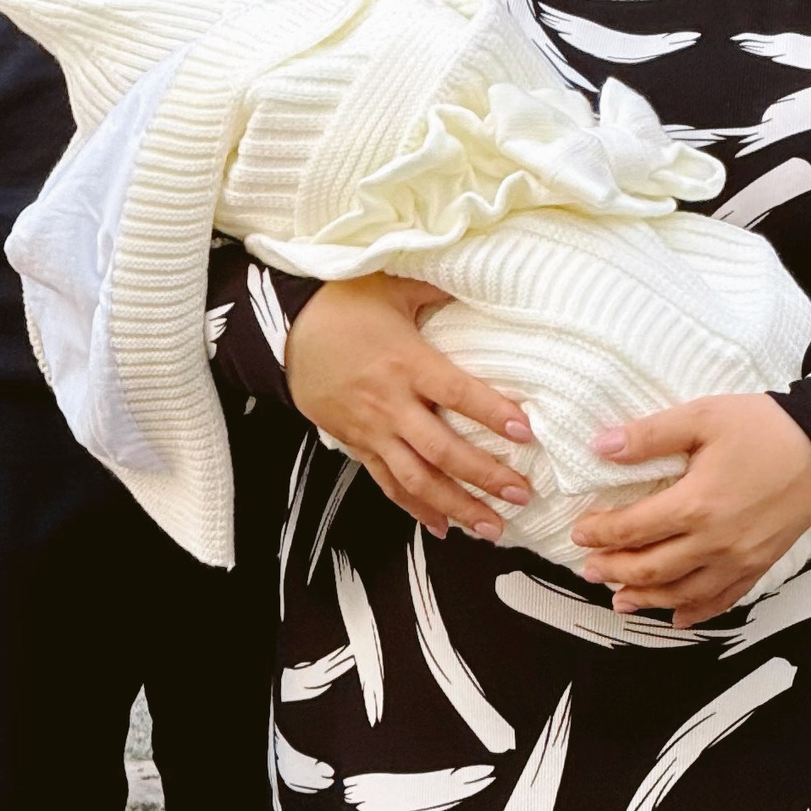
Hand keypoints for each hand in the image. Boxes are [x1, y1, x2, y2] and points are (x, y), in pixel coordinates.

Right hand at [283, 277, 534, 541]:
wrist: (285, 331)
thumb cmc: (342, 305)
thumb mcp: (393, 285)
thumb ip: (440, 290)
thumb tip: (486, 282)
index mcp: (406, 362)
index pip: (457, 393)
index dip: (492, 413)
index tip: (525, 432)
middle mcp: (391, 403)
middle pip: (442, 450)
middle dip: (484, 477)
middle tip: (521, 494)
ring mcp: (372, 430)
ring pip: (417, 479)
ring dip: (457, 506)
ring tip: (492, 527)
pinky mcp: (357, 444)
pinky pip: (388, 483)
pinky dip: (416, 509)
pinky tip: (444, 527)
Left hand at [569, 394, 810, 626]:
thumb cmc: (764, 428)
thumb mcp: (703, 417)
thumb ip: (650, 435)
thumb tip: (600, 446)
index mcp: (696, 505)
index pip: (632, 529)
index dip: (600, 533)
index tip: (580, 532)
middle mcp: (715, 542)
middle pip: (651, 570)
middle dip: (614, 571)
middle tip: (589, 569)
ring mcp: (739, 560)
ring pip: (682, 594)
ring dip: (646, 599)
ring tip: (620, 598)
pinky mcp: (759, 566)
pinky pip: (722, 600)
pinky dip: (695, 612)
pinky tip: (677, 617)